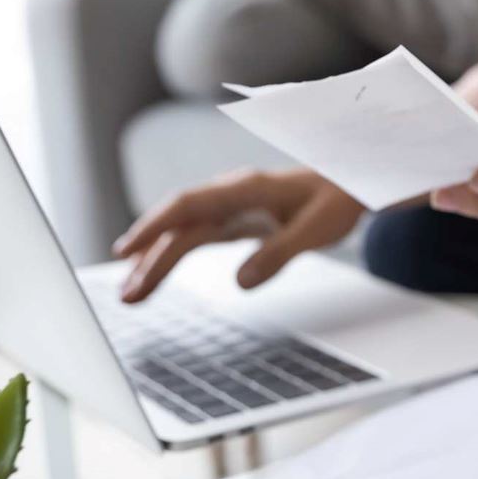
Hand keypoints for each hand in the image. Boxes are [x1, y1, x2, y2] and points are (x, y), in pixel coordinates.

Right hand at [113, 169, 363, 300]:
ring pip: (182, 232)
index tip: (128, 251)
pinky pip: (194, 236)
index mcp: (245, 188)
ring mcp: (229, 206)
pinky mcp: (233, 220)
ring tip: (129, 293)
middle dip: (148, 258)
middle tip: (126, 295)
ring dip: (154, 260)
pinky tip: (150, 271)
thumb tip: (240, 283)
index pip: (188, 205)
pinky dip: (171, 254)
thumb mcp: (318, 230)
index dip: (155, 227)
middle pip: (179, 225)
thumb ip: (280, 253)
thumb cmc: (337, 201)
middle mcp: (229, 194)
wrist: (350, 183)